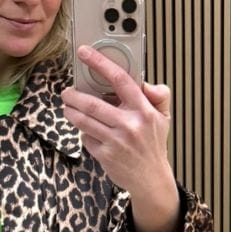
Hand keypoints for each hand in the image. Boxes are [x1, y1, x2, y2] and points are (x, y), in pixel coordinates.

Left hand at [62, 46, 180, 231]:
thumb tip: (145, 82)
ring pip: (84, 120)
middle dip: (73, 96)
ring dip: (71, 112)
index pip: (120, 80)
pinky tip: (87, 130)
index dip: (100, 63)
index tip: (85, 52)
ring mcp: (116, 141)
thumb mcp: (163, 117)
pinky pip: (86, 137)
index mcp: (144, 110)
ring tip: (68, 107)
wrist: (150, 179)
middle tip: (67, 92)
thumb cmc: (153, 144)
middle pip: (92, 104)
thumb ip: (158, 95)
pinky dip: (83, 132)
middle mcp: (129, 124)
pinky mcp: (105, 155)